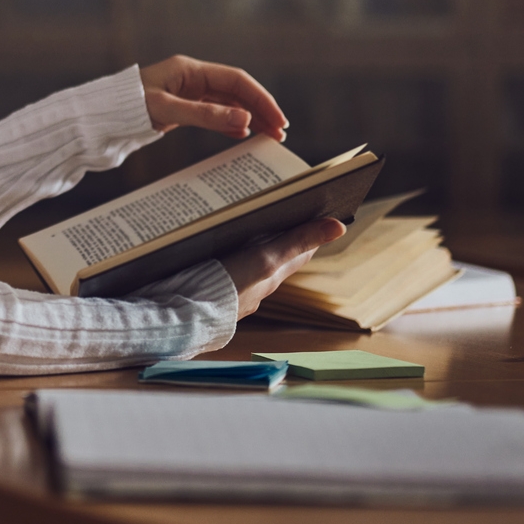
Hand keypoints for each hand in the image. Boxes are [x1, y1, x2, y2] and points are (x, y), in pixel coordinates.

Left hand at [140, 55, 289, 140]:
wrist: (100, 116)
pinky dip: (231, 123)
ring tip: (270, 136)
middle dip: (260, 109)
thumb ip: (205, 115)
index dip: (260, 98)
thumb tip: (244, 119)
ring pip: (228, 103)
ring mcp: (188, 93)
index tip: (277, 119)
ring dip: (250, 118)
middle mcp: (192, 78)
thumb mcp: (167, 110)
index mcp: (190, 70)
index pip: (236, 80)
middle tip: (280, 132)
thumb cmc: (127, 107)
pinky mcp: (182, 107)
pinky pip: (215, 113)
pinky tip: (244, 135)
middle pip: (236, 91)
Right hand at [220, 218, 345, 318]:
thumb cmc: (228, 287)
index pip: (300, 251)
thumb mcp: (266, 258)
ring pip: (250, 262)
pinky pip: (226, 267)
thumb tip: (339, 227)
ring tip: (250, 220)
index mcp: (272, 276)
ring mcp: (234, 289)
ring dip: (253, 242)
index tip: (316, 208)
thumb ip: (297, 241)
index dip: (310, 230)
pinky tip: (216, 244)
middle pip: (276, 255)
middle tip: (283, 208)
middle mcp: (257, 285)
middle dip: (282, 233)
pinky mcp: (212, 290)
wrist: (185, 315)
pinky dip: (228, 253)